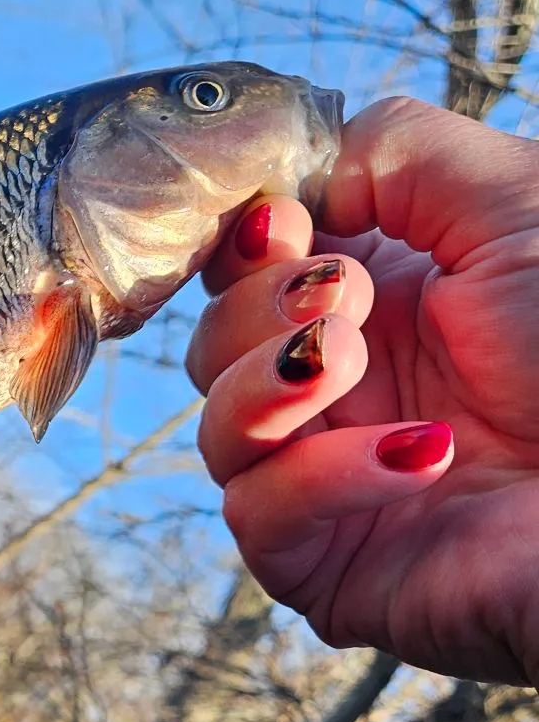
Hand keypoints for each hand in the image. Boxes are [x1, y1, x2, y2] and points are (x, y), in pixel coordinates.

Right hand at [187, 96, 538, 687]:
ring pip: (216, 436)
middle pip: (213, 350)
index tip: (283, 226)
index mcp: (380, 310)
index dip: (242, 248)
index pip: (247, 277)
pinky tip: (417, 453)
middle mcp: (342, 398)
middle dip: (259, 311)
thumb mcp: (515, 204)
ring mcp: (327, 486)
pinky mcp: (325, 568)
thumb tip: (300, 177)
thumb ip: (400, 152)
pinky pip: (259, 515)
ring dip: (269, 385)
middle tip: (347, 304)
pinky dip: (321, 475)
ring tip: (351, 361)